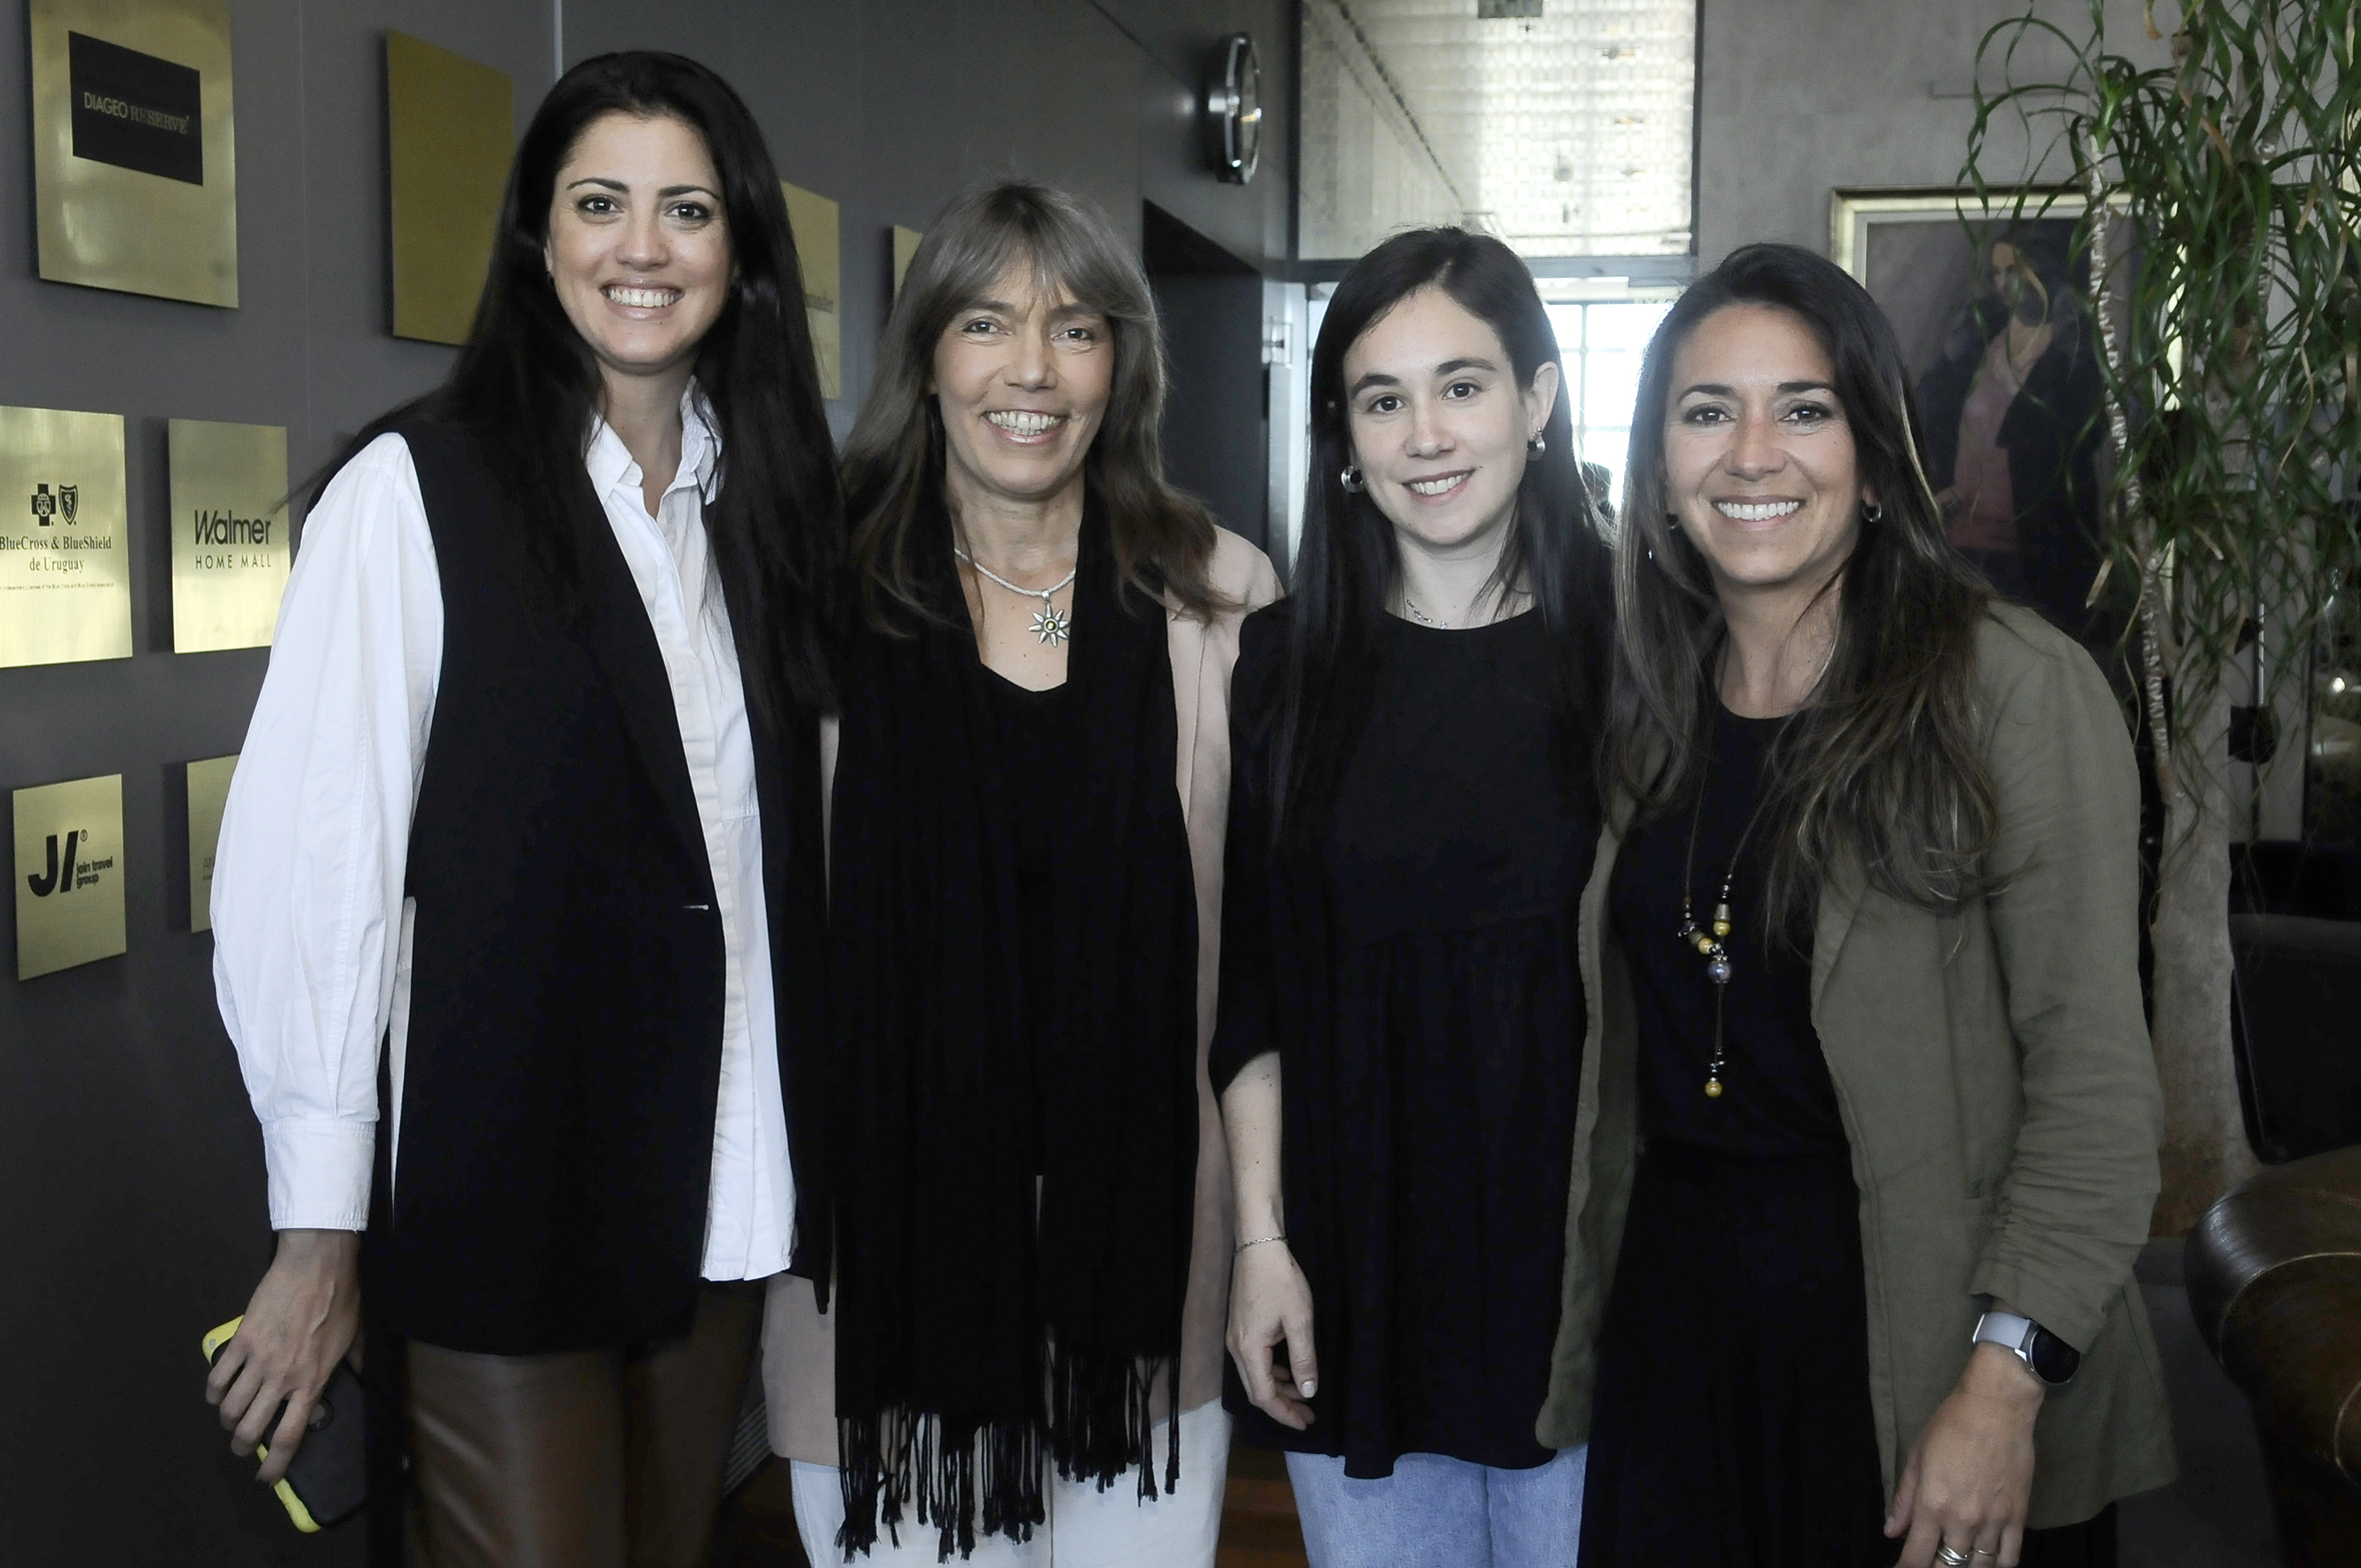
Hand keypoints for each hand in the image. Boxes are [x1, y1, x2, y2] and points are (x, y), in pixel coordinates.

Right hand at [204, 1229, 362, 1484]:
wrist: (316, 1265)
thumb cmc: (341, 1299)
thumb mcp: (354, 1339)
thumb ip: (349, 1366)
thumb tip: (355, 1381)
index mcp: (312, 1382)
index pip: (289, 1436)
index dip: (274, 1466)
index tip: (265, 1479)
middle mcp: (282, 1378)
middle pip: (251, 1429)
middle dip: (242, 1446)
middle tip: (242, 1446)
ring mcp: (259, 1360)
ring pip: (230, 1408)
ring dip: (227, 1421)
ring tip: (231, 1420)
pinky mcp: (241, 1341)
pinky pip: (218, 1378)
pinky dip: (214, 1392)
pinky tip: (218, 1394)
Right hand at [1226, 1240, 1317, 1429]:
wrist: (1258, 1245)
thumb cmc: (1281, 1281)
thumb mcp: (1299, 1321)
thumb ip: (1304, 1359)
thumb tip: (1308, 1392)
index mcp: (1249, 1350)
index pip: (1263, 1396)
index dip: (1284, 1413)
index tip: (1306, 1423)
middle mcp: (1235, 1348)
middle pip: (1256, 1389)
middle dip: (1282, 1405)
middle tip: (1308, 1415)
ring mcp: (1234, 1336)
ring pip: (1254, 1375)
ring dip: (1278, 1388)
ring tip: (1303, 1396)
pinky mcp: (1239, 1327)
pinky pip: (1253, 1360)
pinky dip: (1271, 1371)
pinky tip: (1288, 1370)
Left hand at [1886, 1343, 2043, 1566]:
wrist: (1996, 1407)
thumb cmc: (1950, 1426)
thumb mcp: (1917, 1458)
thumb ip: (1904, 1500)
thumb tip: (1892, 1532)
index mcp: (1933, 1505)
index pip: (1917, 1556)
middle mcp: (1963, 1520)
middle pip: (1948, 1567)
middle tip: (1930, 1563)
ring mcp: (1994, 1521)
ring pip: (1980, 1567)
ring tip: (1956, 1563)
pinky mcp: (2019, 1516)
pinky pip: (2010, 1557)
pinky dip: (1997, 1566)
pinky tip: (1986, 1563)